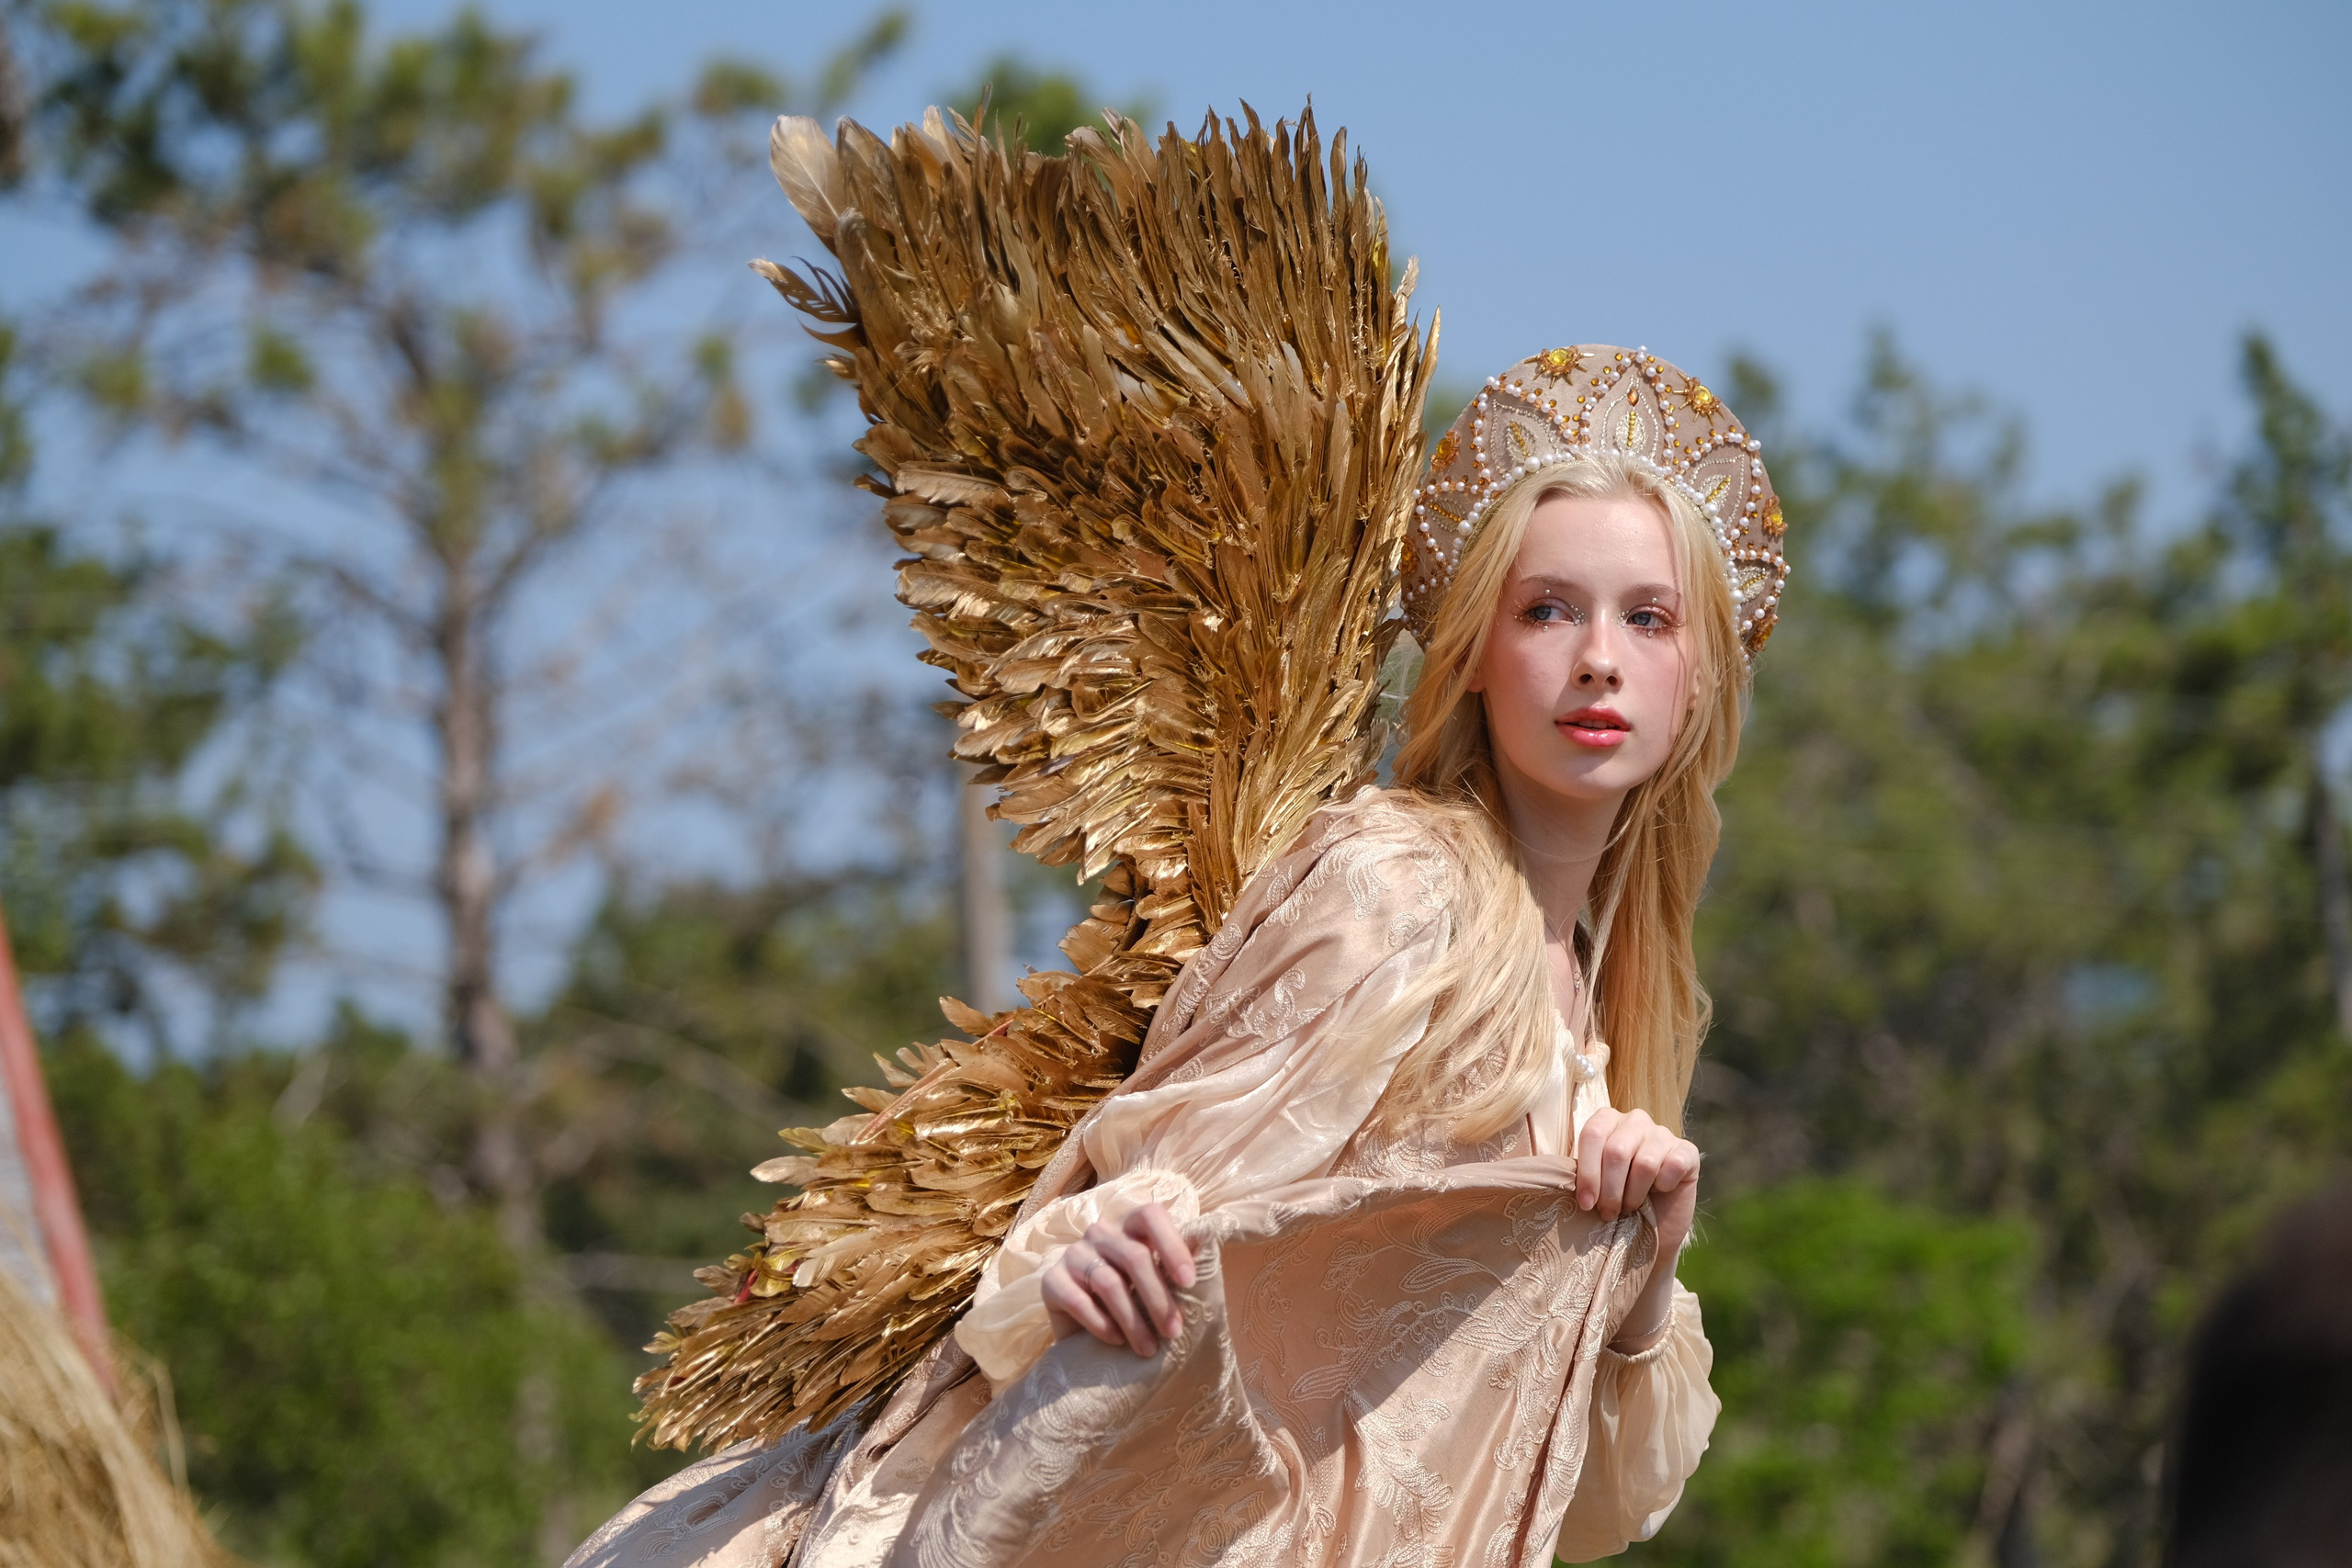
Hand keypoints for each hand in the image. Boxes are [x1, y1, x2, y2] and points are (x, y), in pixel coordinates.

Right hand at [1038, 1201, 1197, 1357]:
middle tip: (1174, 1331)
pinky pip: (1079, 1300)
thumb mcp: (1157, 1285)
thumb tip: (1211, 1248)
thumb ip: (1178, 1268)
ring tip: (1148, 1349)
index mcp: (1130, 1226)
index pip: (1150, 1215)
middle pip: (1134, 1255)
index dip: (1172, 1244)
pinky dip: (1101, 1324)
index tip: (1189, 1282)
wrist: (1085, 1338)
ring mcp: (1073, 1254)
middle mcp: (1101, 1233)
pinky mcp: (1051, 1281)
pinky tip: (1116, 1341)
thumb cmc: (1133, 1305)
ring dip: (1133, 1320)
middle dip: (1158, 1297)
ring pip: (1109, 1282)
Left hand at [1574, 1105, 1700, 1260]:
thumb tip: (1560, 1176)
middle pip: (1616, 1151)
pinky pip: (1672, 1166)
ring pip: (1645, 1163)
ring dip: (1634, 1194)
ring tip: (1631, 1207)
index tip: (1586, 1204)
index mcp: (1607, 1120)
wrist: (1652, 1229)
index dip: (1588, 1172)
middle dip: (1609, 1190)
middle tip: (1608, 1213)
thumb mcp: (1593, 1186)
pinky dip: (1663, 1186)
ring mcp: (1663, 1133)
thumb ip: (1580, 1173)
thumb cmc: (1616, 1202)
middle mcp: (1635, 1120)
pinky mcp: (1688, 1151)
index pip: (1593, 1135)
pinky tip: (1660, 1192)